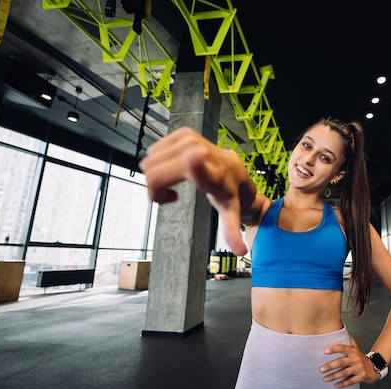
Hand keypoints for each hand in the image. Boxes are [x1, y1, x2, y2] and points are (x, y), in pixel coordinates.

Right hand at [139, 127, 248, 254]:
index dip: (196, 165)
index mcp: (213, 175)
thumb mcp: (230, 214)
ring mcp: (190, 140)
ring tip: (176, 184)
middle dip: (155, 189)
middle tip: (171, 197)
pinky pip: (152, 153)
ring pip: (149, 164)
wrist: (234, 168)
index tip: (194, 155)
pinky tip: (175, 170)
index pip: (202, 168)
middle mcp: (201, 153)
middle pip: (154, 174)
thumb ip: (232, 232)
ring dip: (156, 178)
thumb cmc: (229, 193)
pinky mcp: (182, 133)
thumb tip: (241, 252)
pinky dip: (158, 164)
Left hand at [319, 334, 378, 387]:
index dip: (334, 349)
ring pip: (345, 372)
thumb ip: (350, 341)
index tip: (325, 351)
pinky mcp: (362, 376)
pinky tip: (336, 385)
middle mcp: (356, 358)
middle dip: (331, 366)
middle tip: (321, 369)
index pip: (343, 348)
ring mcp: (359, 368)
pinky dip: (343, 384)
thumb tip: (344, 331)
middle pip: (342, 362)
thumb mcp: (356, 349)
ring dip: (334, 376)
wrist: (375, 367)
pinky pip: (351, 381)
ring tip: (325, 378)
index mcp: (353, 351)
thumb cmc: (361, 358)